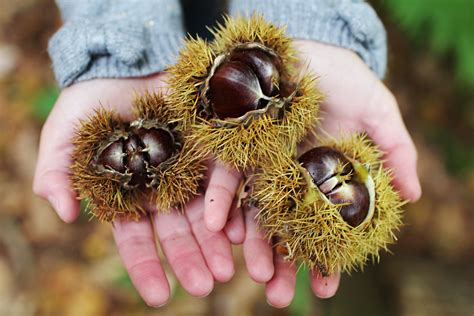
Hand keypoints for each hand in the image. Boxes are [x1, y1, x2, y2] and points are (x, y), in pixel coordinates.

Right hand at [33, 75, 240, 305]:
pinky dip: (232, 202)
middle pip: (178, 231)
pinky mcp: (212, 147)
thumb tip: (65, 214)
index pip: (138, 238)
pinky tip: (242, 229)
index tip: (160, 296)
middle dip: (190, 259)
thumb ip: (57, 171)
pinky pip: (226, 177)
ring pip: (206, 212)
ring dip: (217, 241)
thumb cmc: (91, 102)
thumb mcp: (65, 133)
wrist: (126, 65)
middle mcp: (164, 188)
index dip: (147, 266)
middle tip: (204, 287)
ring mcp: (190, 169)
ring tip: (229, 269)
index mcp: (130, 194)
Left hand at [203, 40, 421, 306]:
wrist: (305, 49)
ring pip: (253, 211)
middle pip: (284, 229)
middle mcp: (289, 178)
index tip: (324, 288)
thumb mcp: (378, 112)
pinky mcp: (235, 145)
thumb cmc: (344, 80)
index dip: (324, 259)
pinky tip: (220, 228)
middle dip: (280, 264)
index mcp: (322, 178)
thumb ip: (395, 152)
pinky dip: (222, 201)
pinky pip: (226, 177)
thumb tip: (416, 197)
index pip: (322, 228)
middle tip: (278, 297)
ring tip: (251, 275)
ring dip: (250, 244)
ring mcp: (260, 164)